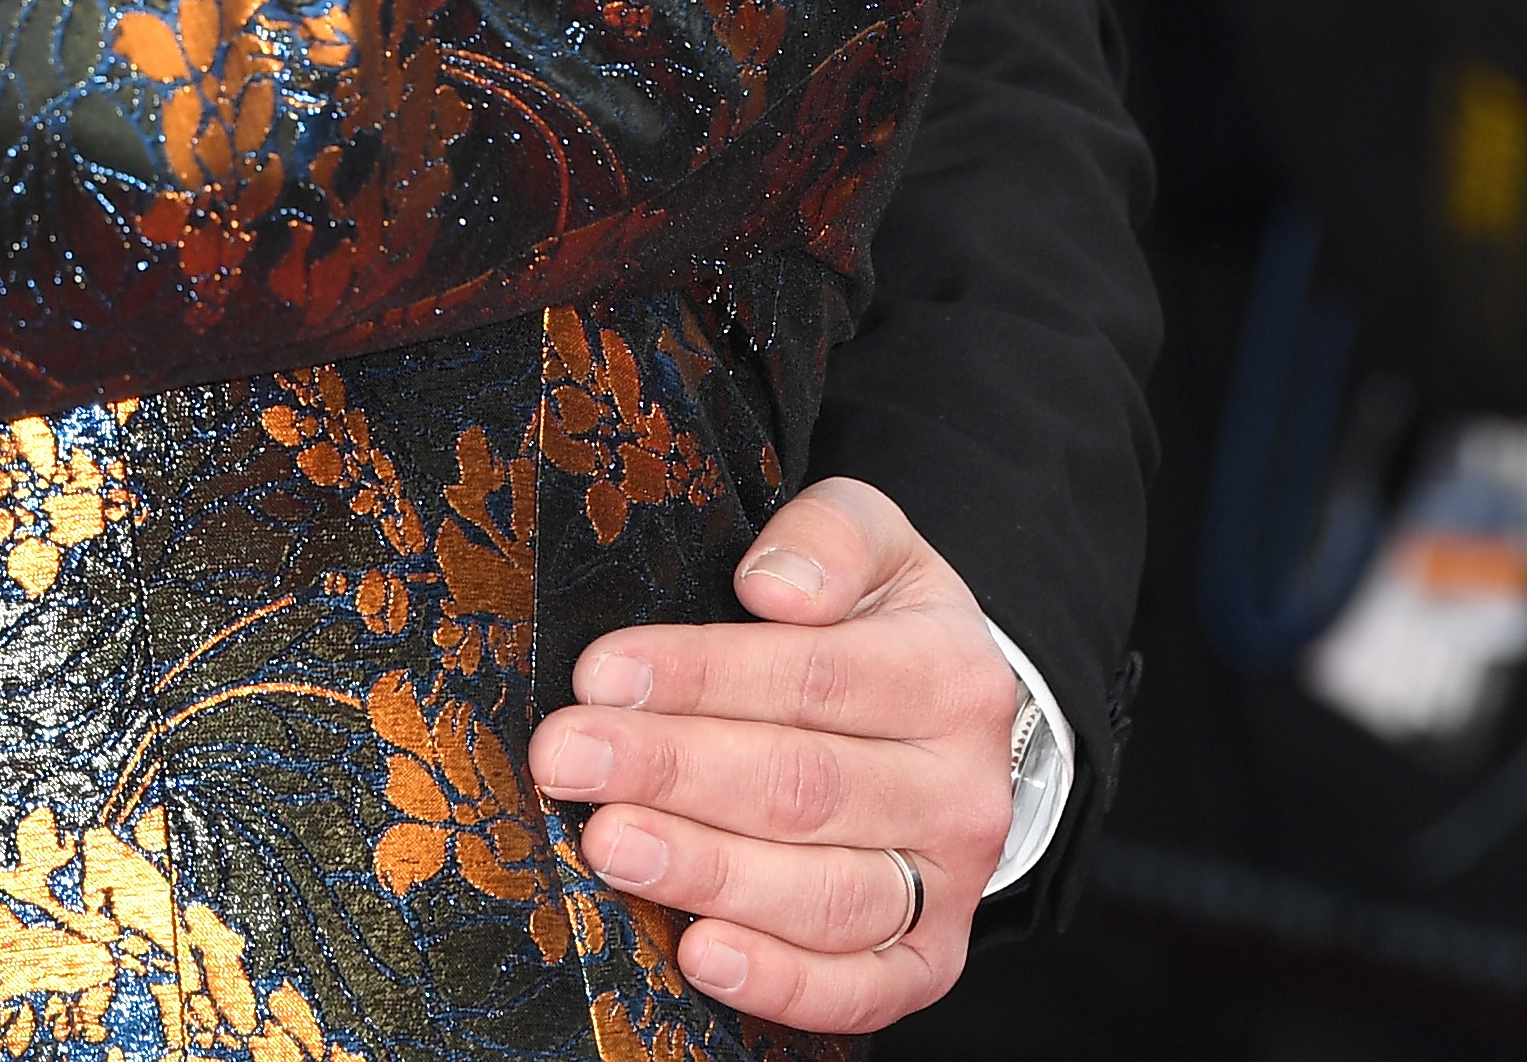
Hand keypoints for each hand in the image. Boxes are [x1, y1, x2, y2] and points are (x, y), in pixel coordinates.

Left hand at [532, 476, 1021, 1025]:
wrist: (956, 720)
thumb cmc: (881, 622)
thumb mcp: (878, 541)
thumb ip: (832, 538)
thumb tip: (775, 589)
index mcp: (950, 676)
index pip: (812, 677)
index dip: (700, 676)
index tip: (599, 674)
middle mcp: (960, 790)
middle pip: (802, 787)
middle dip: (670, 772)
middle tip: (565, 759)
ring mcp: (948, 885)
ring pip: (824, 894)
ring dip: (707, 874)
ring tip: (609, 846)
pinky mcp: (927, 959)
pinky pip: (859, 988)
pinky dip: (781, 983)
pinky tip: (699, 954)